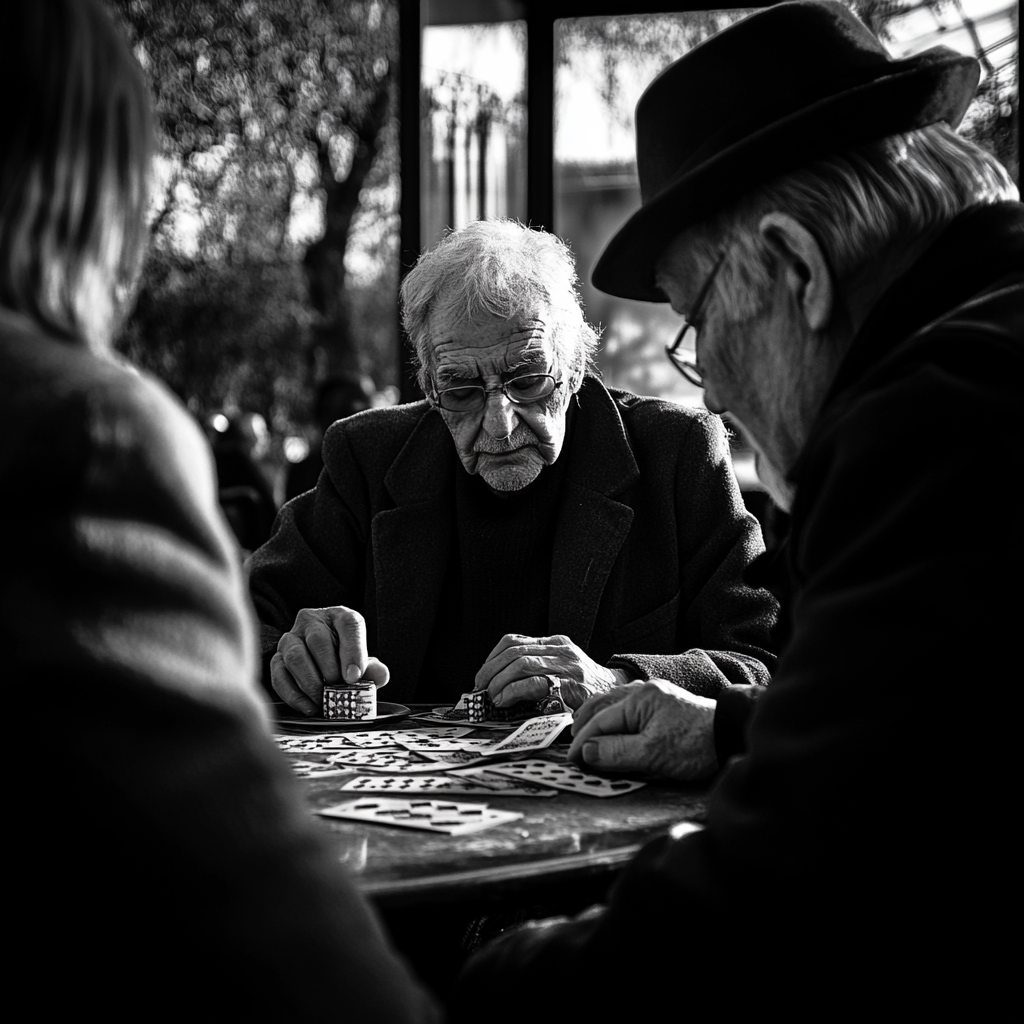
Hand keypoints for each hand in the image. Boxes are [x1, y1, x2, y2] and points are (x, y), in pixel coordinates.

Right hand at [270, 606, 389, 715]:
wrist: (325, 662)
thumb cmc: (347, 661)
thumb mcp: (364, 662)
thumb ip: (373, 669)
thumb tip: (381, 675)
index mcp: (340, 617)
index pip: (348, 625)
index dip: (353, 651)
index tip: (354, 677)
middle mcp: (312, 621)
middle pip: (318, 640)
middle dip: (330, 670)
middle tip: (338, 690)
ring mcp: (291, 638)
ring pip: (295, 656)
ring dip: (310, 683)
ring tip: (323, 701)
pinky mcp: (277, 657)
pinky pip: (279, 675)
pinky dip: (293, 695)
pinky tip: (309, 707)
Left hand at [473, 633, 626, 709]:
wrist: (618, 696)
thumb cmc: (586, 687)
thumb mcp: (562, 667)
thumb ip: (537, 667)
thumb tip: (498, 681)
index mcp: (556, 643)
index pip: (513, 640)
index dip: (492, 657)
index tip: (482, 674)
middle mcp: (561, 650)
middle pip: (514, 652)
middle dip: (490, 671)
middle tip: (481, 688)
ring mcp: (567, 667)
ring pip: (521, 663)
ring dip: (499, 682)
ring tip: (493, 697)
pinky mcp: (571, 686)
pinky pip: (535, 683)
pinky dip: (514, 691)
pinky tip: (506, 700)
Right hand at [567, 679, 718, 780]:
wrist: (731, 736)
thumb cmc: (696, 746)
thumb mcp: (652, 755)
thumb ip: (616, 752)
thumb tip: (586, 751)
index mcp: (638, 699)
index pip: (599, 721)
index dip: (582, 742)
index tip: (571, 759)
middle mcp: (643, 691)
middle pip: (602, 706)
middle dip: (583, 726)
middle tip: (571, 746)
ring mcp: (654, 696)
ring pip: (613, 703)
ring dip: (596, 719)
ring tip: (584, 734)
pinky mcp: (663, 704)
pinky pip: (627, 707)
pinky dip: (612, 717)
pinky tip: (611, 726)